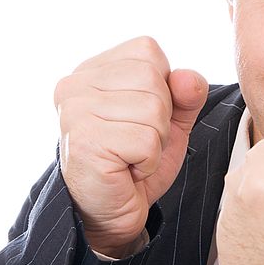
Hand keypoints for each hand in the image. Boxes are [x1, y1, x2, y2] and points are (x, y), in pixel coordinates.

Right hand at [54, 36, 206, 257]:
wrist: (110, 213)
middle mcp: (75, 85)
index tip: (140, 118)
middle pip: (153, 79)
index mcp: (92, 70)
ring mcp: (75, 112)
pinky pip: (146, 141)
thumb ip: (185, 93)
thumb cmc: (135, 162)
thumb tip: (188, 78)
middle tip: (136, 143)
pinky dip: (147, 162)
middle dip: (161, 118)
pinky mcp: (84, 141)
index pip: (148, 51)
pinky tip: (125, 170)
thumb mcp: (170, 121)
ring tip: (130, 156)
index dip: (163, 88)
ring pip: (153, 110)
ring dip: (154, 143)